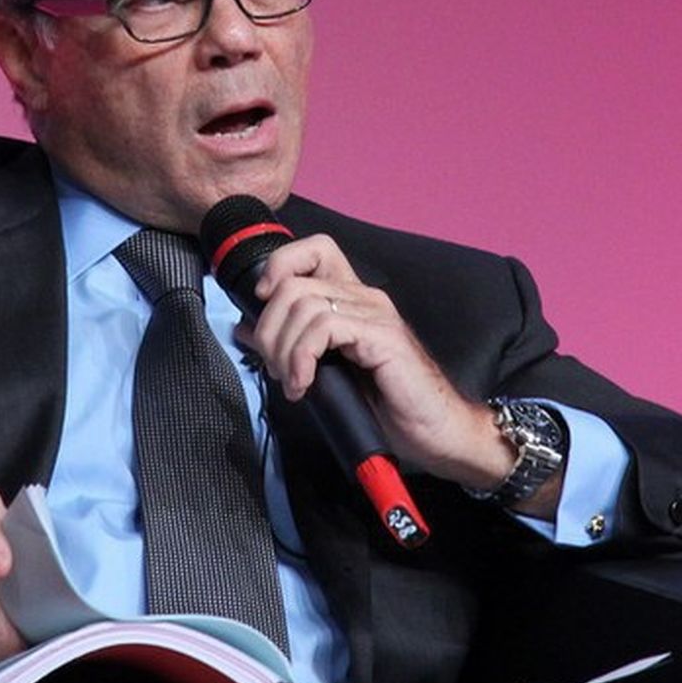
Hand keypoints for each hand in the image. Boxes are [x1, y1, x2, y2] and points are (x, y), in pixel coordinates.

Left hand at [238, 235, 515, 492]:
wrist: (437, 433)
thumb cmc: (389, 406)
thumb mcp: (327, 372)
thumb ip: (290, 344)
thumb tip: (244, 328)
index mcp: (354, 299)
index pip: (315, 249)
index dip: (280, 265)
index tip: (264, 303)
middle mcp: (365, 297)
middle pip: (293, 282)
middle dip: (269, 329)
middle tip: (277, 368)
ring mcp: (376, 314)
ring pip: (303, 304)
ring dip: (284, 349)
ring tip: (293, 382)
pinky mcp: (383, 337)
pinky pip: (324, 328)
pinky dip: (302, 357)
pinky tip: (305, 385)